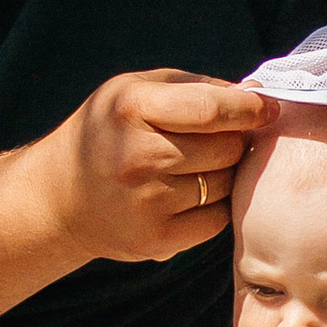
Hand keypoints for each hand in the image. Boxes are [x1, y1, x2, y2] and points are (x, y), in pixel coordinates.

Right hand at [33, 69, 274, 268]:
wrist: (58, 198)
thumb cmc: (108, 131)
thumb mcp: (136, 90)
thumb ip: (196, 88)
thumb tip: (257, 93)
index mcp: (132, 108)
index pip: (212, 109)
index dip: (250, 108)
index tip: (267, 108)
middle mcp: (138, 155)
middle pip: (227, 148)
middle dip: (233, 141)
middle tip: (217, 140)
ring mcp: (147, 201)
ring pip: (225, 184)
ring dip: (222, 174)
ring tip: (192, 167)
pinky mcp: (156, 238)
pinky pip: (217, 219)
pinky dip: (214, 206)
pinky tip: (189, 195)